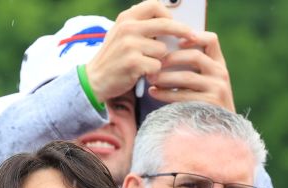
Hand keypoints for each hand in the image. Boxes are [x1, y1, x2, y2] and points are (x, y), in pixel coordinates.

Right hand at [85, 0, 199, 100]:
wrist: (94, 80)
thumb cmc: (113, 58)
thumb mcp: (121, 34)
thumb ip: (140, 26)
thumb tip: (170, 22)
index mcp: (126, 18)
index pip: (154, 5)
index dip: (168, 13)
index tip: (176, 22)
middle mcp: (128, 28)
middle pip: (166, 24)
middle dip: (182, 31)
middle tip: (192, 37)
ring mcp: (130, 45)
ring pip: (162, 50)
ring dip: (159, 60)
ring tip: (145, 64)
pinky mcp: (133, 63)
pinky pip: (157, 66)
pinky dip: (153, 72)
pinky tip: (142, 74)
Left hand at [148, 31, 234, 111]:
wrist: (221, 129)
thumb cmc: (205, 103)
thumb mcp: (205, 82)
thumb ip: (193, 68)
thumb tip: (162, 55)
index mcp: (219, 64)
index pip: (211, 40)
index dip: (194, 37)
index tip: (177, 42)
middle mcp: (221, 73)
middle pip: (195, 56)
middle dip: (170, 59)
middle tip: (153, 63)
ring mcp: (217, 88)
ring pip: (187, 77)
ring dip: (164, 77)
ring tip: (150, 79)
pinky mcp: (210, 103)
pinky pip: (183, 95)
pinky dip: (165, 93)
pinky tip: (154, 92)